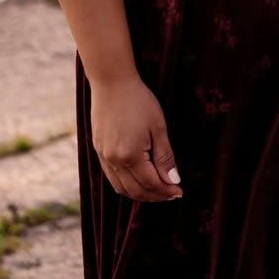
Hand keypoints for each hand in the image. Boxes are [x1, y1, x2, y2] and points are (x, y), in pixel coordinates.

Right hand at [90, 72, 183, 201]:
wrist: (112, 82)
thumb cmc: (139, 101)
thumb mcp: (158, 127)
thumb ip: (165, 156)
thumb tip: (173, 179)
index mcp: (130, 155)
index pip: (151, 183)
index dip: (166, 190)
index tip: (180, 192)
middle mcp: (114, 161)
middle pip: (136, 190)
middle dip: (155, 195)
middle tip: (171, 194)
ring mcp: (104, 157)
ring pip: (121, 188)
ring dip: (140, 194)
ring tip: (157, 191)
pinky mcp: (98, 151)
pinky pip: (111, 178)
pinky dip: (126, 185)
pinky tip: (138, 181)